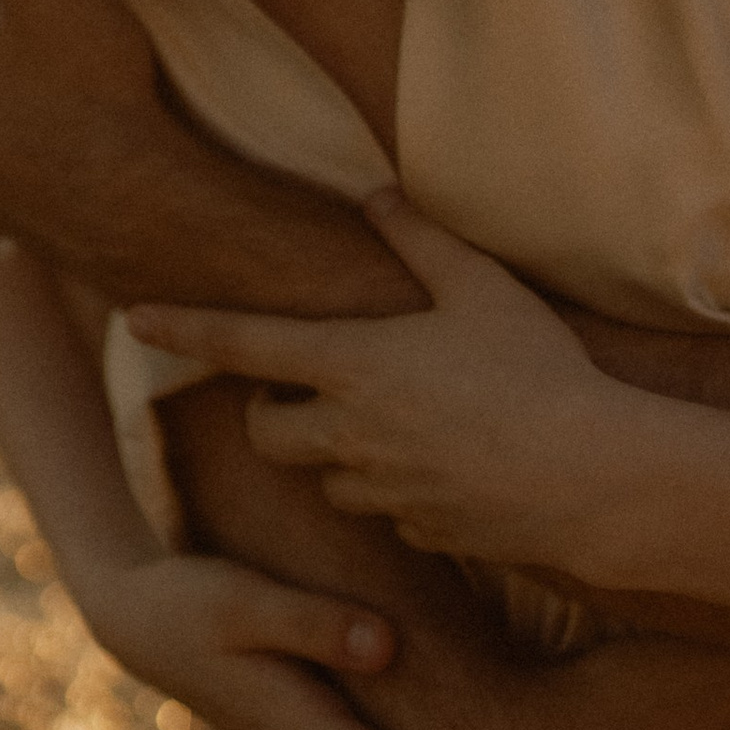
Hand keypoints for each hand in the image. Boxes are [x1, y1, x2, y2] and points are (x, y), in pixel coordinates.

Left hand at [133, 191, 638, 571]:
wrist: (592, 481)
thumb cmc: (540, 372)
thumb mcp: (481, 288)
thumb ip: (420, 239)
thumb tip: (375, 195)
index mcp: (353, 363)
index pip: (242, 343)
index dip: (184, 328)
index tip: (136, 318)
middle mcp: (350, 433)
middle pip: (267, 431)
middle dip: (270, 412)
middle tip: (305, 386)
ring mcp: (382, 491)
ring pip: (324, 480)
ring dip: (334, 455)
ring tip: (390, 425)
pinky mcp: (418, 533)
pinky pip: (385, 513)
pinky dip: (395, 491)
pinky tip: (447, 469)